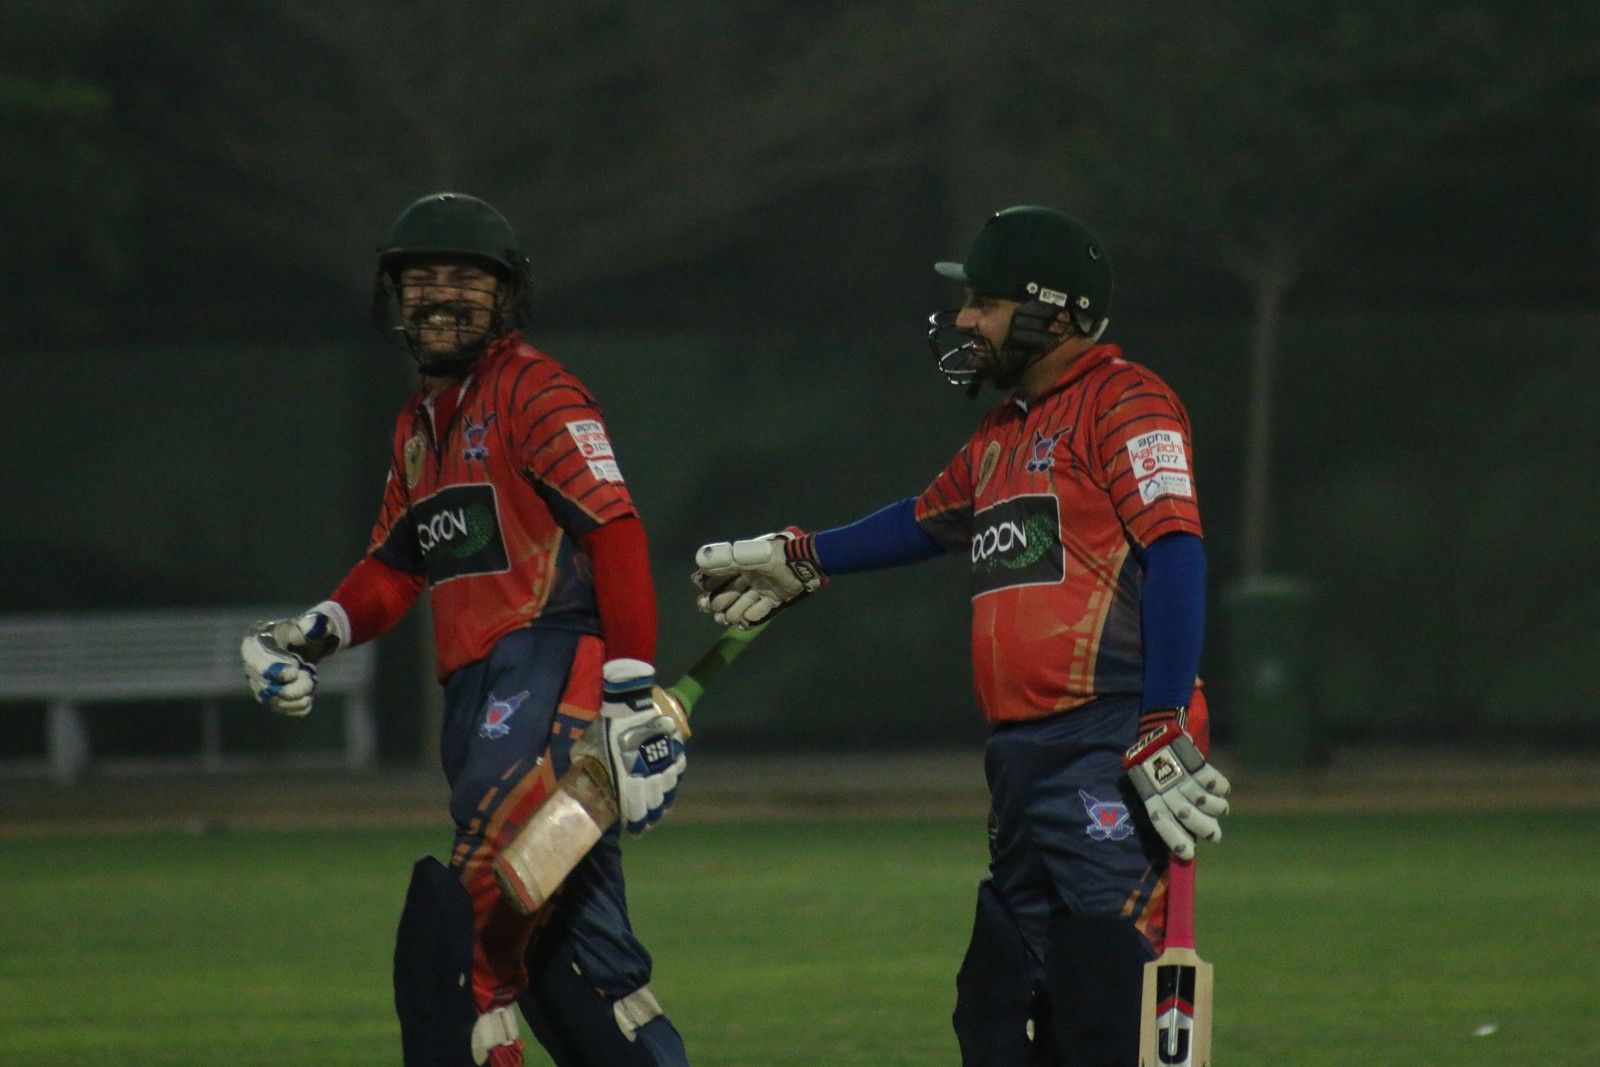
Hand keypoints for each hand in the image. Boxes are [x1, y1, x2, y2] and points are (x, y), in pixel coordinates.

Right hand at [240, 609, 340, 716]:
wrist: (307, 645)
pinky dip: (298, 706)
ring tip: (311, 684)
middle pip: (264, 686)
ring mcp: (261, 685)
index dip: (273, 669)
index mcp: (255, 643)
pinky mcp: (272, 698)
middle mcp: (252, 667)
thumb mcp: (309, 622)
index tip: (294, 671)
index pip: (255, 659)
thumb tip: (314, 627)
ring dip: (297, 697)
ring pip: (273, 701)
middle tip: (310, 678)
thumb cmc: (304, 631)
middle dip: (291, 687)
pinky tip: (308, 698)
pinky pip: (283, 709)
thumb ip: (313, 624)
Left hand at [599, 659, 686, 833]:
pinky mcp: (676, 750)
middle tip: (645, 825)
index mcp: (627, 777)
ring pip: (668, 791)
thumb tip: (580, 775)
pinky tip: (670, 789)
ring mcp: (665, 763)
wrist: (631, 701)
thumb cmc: (608, 724)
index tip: (634, 830)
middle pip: (653, 804)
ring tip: (659, 811)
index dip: (635, 822)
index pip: (634, 808)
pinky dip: (674, 783)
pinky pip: (677, 772)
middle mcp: (649, 774)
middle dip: (649, 818)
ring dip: (663, 804)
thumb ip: (590, 764)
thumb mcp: (592, 747)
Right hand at [692, 528, 824, 627]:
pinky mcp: (776, 599)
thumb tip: (700, 563)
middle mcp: (752, 577)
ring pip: (744, 603)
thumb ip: (724, 561)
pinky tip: (745, 620)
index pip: (723, 577)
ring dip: (734, 612)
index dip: (712, 585)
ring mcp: (764, 589)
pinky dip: (754, 615)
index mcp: (744, 565)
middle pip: (732, 593)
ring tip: (726, 618)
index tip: (702, 595)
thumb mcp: (745, 556)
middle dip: (720, 602)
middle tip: (712, 610)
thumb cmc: (772, 557)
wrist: (800, 564)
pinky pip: (762, 609)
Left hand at [1123, 717, 1230, 859]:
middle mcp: (1168, 788)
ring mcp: (1184, 776)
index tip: (1189, 854)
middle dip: (1204, 829)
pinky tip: (1218, 789)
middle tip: (1212, 834)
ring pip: (1208, 803)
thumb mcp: (1152, 787)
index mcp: (1151, 795)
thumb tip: (1186, 846)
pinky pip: (1218, 784)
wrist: (1157, 735)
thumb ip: (1167, 811)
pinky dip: (1221, 788)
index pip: (1162, 822)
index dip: (1175, 839)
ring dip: (1215, 809)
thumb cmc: (1155, 768)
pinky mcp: (1198, 763)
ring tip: (1216, 808)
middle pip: (1189, 817)